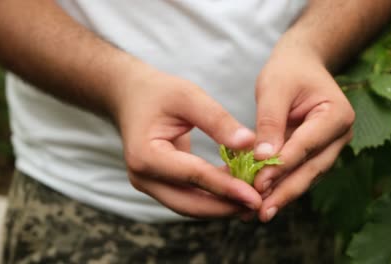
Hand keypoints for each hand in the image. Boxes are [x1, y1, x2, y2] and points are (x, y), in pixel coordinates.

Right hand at [111, 63, 261, 217]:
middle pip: (190, 204)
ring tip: (254, 202)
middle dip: (226, 207)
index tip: (256, 196)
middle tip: (261, 205)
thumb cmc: (158, 92)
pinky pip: (188, 198)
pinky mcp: (158, 185)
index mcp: (146, 155)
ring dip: (221, 207)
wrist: (130, 97)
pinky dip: (212, 197)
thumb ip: (218, 120)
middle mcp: (142, 177)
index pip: (193, 176)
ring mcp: (148, 184)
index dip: (226, 187)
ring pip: (190, 207)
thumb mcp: (188, 96)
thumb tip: (250, 144)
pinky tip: (238, 190)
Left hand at [252, 46, 354, 221]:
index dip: (282, 166)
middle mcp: (339, 136)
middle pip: (311, 169)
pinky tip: (262, 200)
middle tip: (261, 212)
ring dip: (282, 195)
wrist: (300, 65)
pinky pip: (298, 173)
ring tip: (258, 213)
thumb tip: (264, 159)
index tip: (258, 183)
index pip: (307, 145)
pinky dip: (280, 186)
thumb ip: (270, 123)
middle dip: (285, 191)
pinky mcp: (315, 154)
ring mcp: (329, 147)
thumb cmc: (288, 72)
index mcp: (337, 115)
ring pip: (306, 176)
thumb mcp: (274, 89)